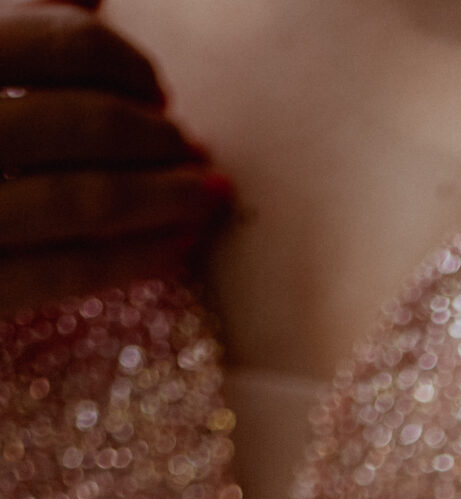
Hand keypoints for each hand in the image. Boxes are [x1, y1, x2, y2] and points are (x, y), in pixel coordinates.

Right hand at [0, 0, 233, 316]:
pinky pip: (65, 271)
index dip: (123, 62)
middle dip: (154, 138)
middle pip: (82, 123)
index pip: (59, 41)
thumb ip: (19, 13)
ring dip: (160, 198)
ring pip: (83, 200)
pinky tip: (174, 246)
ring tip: (200, 195)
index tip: (156, 88)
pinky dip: (131, 258)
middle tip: (190, 148)